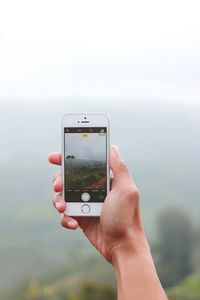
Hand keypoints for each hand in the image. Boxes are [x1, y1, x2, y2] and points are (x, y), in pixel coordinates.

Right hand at [48, 145, 145, 262]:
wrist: (122, 246)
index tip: (54, 158)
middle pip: (69, 178)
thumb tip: (112, 147)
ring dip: (58, 199)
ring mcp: (86, 203)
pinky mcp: (81, 217)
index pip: (84, 164)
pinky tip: (73, 223)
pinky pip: (65, 213)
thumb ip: (119, 168)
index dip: (68, 159)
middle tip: (57, 185)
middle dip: (59, 180)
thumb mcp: (126, 189)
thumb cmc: (126, 217)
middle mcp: (93, 189)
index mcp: (105, 179)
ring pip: (63, 195)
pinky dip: (65, 218)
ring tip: (62, 207)